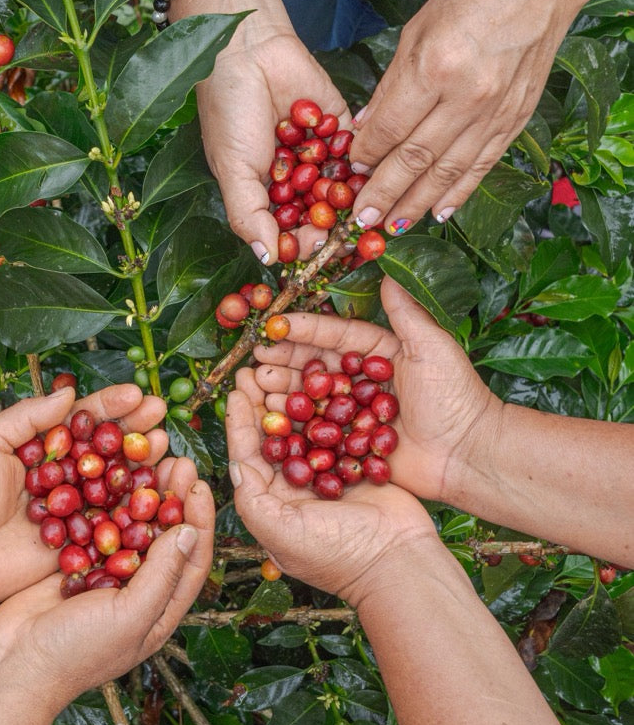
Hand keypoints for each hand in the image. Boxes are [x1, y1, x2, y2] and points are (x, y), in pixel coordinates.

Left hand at [0, 384, 167, 617]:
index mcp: (42, 450)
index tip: (136, 394)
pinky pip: (113, 524)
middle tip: (161, 412)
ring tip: (166, 444)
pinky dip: (138, 508)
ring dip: (144, 463)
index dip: (110, 406)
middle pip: (108, 448)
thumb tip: (68, 395)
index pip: (83, 421)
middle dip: (136, 429)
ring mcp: (75, 511)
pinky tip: (160, 489)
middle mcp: (64, 477)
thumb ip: (27, 417)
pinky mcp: (80, 544)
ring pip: (117, 483)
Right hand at [0, 457, 213, 709]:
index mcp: (160, 610)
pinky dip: (105, 501)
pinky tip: (108, 473)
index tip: (198, 485)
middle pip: (165, 536)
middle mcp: (138, 591)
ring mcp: (105, 576)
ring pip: (132, 525)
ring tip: (148, 460)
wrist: (14, 664)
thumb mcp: (130, 615)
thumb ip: (162, 574)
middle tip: (176, 461)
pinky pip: (97, 526)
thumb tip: (190, 532)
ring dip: (142, 494)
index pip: (193, 559)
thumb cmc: (77, 652)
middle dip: (174, 498)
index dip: (200, 521)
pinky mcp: (76, 564)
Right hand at [197, 8, 351, 263]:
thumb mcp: (232, 170)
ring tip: (354, 205)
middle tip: (342, 231)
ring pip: (342, 186)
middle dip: (332, 224)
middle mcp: (295, 177)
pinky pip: (356, 151)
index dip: (304, 242)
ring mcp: (319, 152)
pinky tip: (355, 169)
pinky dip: (356, 161)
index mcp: (266, 193)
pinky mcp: (341, 126)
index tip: (316, 247)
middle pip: (321, 213)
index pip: (290, 229)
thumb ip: (248, 216)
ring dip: (348, 198)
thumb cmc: (229, 111)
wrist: (247, 51)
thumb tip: (267, 259)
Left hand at [227, 367, 433, 605]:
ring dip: (291, 400)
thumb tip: (234, 464)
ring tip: (282, 370)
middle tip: (253, 370)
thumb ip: (253, 500)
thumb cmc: (337, 555)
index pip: (248, 457)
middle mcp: (297, 487)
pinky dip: (327, 407)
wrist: (398, 561)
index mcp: (273, 504)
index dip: (240, 423)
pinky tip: (321, 382)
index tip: (235, 392)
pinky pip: (337, 430)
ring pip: (303, 429)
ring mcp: (327, 474)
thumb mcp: (282, 533)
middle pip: (273, 437)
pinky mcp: (356, 464)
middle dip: (261, 404)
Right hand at [250, 277, 498, 503]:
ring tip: (257, 384)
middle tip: (255, 357)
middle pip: (316, 365)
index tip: (275, 324)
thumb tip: (388, 270)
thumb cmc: (456, 397)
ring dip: (283, 390)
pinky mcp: (351, 445)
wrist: (470, 454)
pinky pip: (318, 434)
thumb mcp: (433, 346)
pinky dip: (293, 426)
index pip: (335, 335)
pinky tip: (270, 418)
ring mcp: (354, 414)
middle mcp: (362, 381)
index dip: (304, 329)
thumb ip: (406, 312)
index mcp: (380, 353)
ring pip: (311, 398)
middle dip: (284, 359)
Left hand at [347, 0, 573, 233]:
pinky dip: (459, 192)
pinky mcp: (515, 120)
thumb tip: (366, 129)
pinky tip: (439, 212)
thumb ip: (391, 85)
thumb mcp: (417, 30)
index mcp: (436, 68)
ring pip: (448, 171)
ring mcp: (495, 112)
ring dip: (417, 202)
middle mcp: (467, 97)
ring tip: (391, 225)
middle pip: (416, 159)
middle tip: (361, 219)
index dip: (366, 155)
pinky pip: (481, 165)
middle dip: (384, 193)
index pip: (390, 128)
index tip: (349, 170)